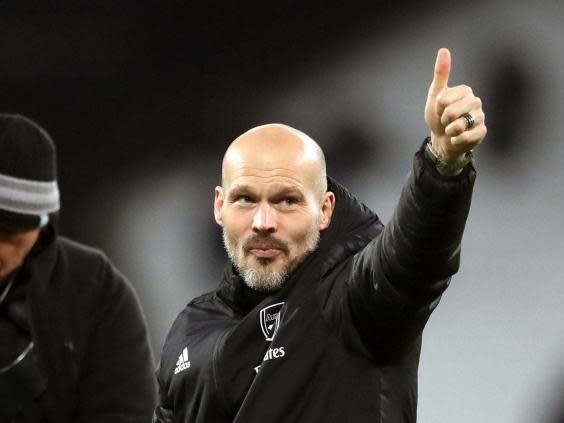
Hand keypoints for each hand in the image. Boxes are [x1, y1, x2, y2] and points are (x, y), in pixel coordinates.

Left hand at [424, 48, 486, 162]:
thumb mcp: (435, 95)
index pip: (444, 100)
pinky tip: (457, 138)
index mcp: (465, 90)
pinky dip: (456, 140)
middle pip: (451, 112)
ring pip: (459, 125)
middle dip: (443, 119)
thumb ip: (441, 74)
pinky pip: (465, 137)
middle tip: (446, 121)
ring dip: (449, 131)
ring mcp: (481, 117)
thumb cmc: (438, 116)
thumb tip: (444, 50)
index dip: (438, 108)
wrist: (442, 139)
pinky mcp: (482, 132)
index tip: (440, 109)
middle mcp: (476, 102)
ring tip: (451, 129)